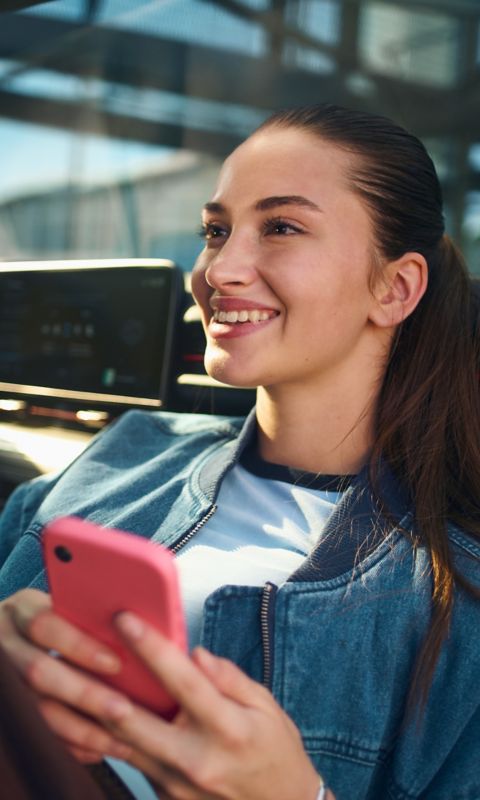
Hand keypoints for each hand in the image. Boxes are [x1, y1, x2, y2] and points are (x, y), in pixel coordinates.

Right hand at [0, 589, 133, 762]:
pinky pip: (34, 733)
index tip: (116, 664)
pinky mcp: (4, 710)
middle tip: (124, 711)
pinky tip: (98, 752)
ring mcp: (0, 678)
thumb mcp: (64, 606)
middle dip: (85, 694)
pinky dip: (68, 745)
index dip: (79, 646)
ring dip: (80, 729)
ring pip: (35, 709)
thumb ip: (92, 616)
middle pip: (38, 671)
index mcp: (22, 609)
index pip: (44, 624)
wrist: (11, 639)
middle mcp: (4, 642)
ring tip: (119, 741)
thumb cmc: (60, 618)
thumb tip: (146, 627)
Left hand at [101, 611, 324, 799]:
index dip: (150, 648)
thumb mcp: (268, 708)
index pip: (183, 681)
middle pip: (133, 719)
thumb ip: (230, 678)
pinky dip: (119, 734)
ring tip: (89, 675)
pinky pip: (133, 759)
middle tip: (89, 647)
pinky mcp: (165, 797)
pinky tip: (115, 709)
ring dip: (102, 708)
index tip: (127, 620)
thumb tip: (196, 654)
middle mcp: (196, 760)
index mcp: (227, 730)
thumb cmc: (277, 756)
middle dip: (104, 680)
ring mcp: (176, 785)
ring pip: (122, 742)